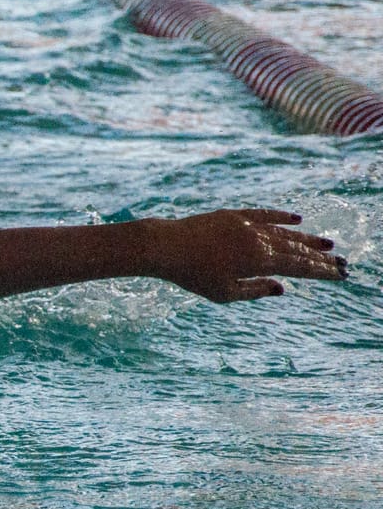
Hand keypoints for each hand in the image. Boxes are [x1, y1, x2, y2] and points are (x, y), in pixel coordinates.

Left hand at [152, 208, 346, 302]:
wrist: (166, 246)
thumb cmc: (192, 276)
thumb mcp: (225, 293)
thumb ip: (256, 290)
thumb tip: (283, 288)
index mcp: (258, 261)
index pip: (297, 267)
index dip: (320, 271)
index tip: (339, 274)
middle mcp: (257, 240)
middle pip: (296, 249)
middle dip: (320, 257)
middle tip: (342, 262)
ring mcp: (246, 225)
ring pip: (284, 233)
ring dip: (307, 239)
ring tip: (327, 245)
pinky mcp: (233, 215)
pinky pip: (264, 214)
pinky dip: (282, 216)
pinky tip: (297, 219)